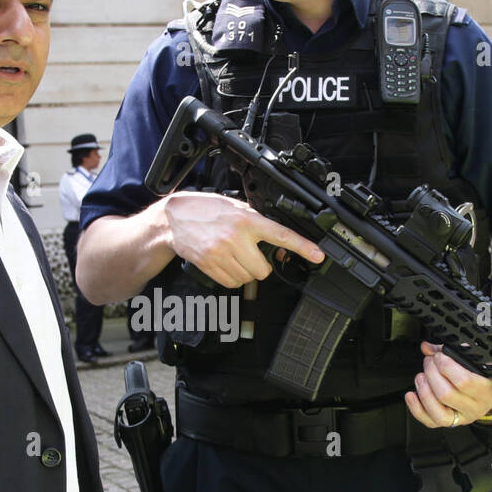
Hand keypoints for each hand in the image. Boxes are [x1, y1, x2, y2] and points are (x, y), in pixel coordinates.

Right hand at [163, 191, 323, 289]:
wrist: (174, 218)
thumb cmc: (206, 210)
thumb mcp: (236, 208)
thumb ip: (257, 223)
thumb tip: (278, 244)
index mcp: (247, 220)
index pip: (280, 235)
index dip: (302, 246)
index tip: (318, 255)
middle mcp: (235, 238)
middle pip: (263, 269)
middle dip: (260, 265)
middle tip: (249, 253)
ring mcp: (221, 254)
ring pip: (247, 278)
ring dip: (244, 272)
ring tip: (232, 255)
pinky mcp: (209, 266)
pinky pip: (231, 283)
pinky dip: (231, 278)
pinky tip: (223, 262)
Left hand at [405, 341, 491, 428]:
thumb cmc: (485, 375)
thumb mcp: (475, 361)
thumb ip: (450, 352)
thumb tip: (428, 348)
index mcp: (487, 390)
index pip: (463, 381)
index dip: (446, 366)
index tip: (440, 356)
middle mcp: (476, 407)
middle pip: (446, 394)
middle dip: (432, 374)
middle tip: (429, 362)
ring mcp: (463, 417)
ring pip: (438, 412)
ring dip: (424, 391)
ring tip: (421, 377)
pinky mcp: (451, 423)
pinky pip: (431, 422)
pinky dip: (417, 409)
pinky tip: (412, 395)